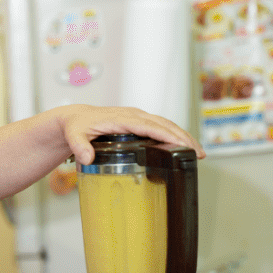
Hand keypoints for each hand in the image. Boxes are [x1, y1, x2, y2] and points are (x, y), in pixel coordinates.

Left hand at [58, 106, 205, 164]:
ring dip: (182, 136)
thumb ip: (79, 146)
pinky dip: (174, 135)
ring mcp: (137, 118)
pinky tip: (182, 147)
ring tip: (197, 152)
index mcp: (121, 118)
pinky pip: (160, 126)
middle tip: (198, 153)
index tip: (181, 145)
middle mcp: (132, 115)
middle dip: (183, 137)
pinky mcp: (138, 122)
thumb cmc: (76, 126)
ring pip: (165, 124)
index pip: (149, 126)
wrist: (75, 119)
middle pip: (164, 124)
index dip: (167, 135)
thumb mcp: (74, 135)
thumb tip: (87, 157)